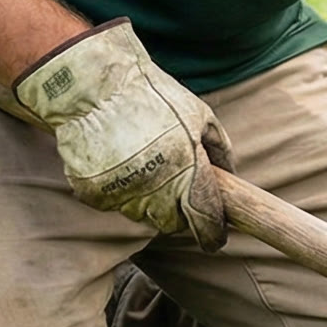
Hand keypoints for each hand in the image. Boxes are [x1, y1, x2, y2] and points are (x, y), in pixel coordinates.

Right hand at [0, 19, 233, 244]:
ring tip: (144, 164)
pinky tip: (120, 163)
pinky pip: (115, 204)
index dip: (213, 234)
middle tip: (176, 187)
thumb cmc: (153, 97)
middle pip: (173, 224)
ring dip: (149, 201)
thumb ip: (219, 149)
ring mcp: (123, 194)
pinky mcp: (95, 194)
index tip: (215, 238)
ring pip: (143, 216)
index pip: (205, 221)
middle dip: (179, 213)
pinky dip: (121, 191)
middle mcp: (156, 189)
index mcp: (188, 170)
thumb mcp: (199, 114)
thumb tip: (231, 175)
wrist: (95, 88)